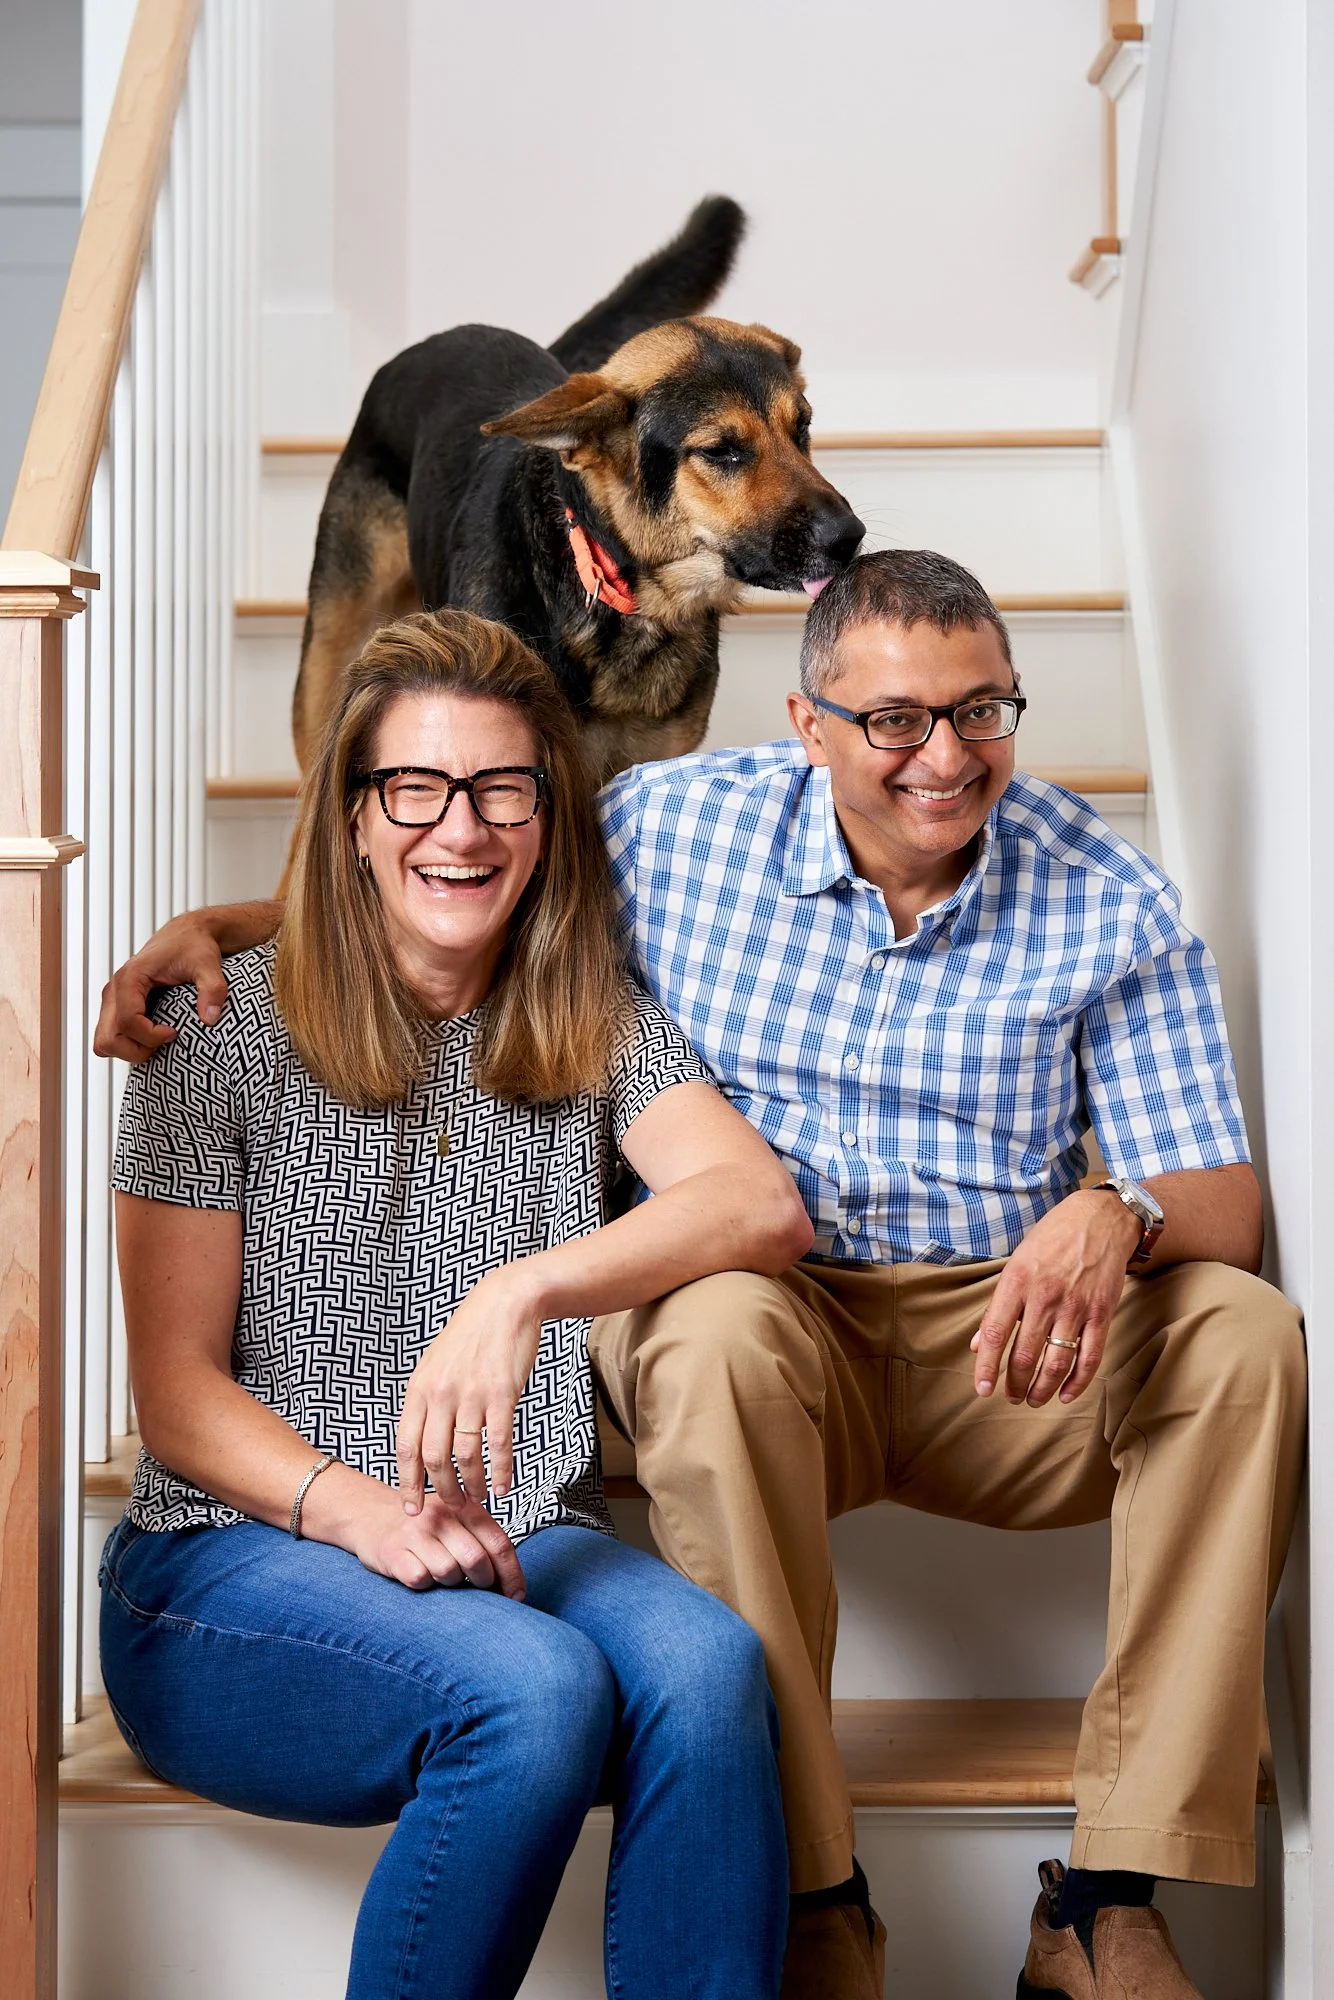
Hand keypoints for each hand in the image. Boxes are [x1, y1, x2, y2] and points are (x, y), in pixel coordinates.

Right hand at [94, 913, 229, 1060]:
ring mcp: (112, 1001)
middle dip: (137, 1050)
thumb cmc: (194, 946)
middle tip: (165, 1040)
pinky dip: (130, 1045)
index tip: (175, 1032)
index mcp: (130, 978)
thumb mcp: (208, 965)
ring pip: (104, 1043)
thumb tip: (210, 1019)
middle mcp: (114, 990)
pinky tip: (154, 1035)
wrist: (186, 934)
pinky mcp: (116, 1008)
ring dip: (131, 1050)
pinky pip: (112, 1037)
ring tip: (160, 1039)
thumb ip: (212, 989)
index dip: (151, 1036)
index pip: (128, 1022)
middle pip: (107, 1040)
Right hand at [349, 1483, 525, 1597]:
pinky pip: (420, 1579)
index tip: (517, 1597)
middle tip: (477, 1587)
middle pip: (476, 1560)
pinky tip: (421, 1573)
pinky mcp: (393, 1552)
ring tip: (443, 1574)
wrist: (372, 1516)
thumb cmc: (427, 1529)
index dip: (512, 1575)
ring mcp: (416, 1533)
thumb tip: (514, 1586)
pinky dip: (425, 1584)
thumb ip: (484, 1543)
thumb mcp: (458, 1523)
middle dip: (483, 1582)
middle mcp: (441, 1516)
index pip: (499, 1544)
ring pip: (449, 1572)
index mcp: (465, 1507)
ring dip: (451, 1583)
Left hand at [397, 1267, 545, 1512]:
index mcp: (420, 1389)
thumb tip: (422, 1440)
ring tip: (477, 1498)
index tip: (412, 1508)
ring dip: (471, 1485)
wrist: (505, 1303)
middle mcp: (441, 1394)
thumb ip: (427, 1400)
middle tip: (452, 1507)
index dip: (407, 1482)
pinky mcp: (502, 1394)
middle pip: (433, 1457)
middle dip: (441, 1491)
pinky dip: (501, 1471)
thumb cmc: (471, 1336)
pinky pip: (499, 1444)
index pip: (406, 1446)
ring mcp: (472, 1394)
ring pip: (465, 1456)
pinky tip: (503, 1486)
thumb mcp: (436, 1365)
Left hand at [970, 1190, 1141, 1406]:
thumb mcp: (1016, 1262)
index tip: (983, 1389)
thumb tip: (978, 1344)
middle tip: (1011, 1397)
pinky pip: (1090, 1357)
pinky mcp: (1102, 1313)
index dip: (987, 1367)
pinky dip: (1077, 1382)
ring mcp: (1075, 1306)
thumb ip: (999, 1305)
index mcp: (1017, 1282)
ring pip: (1056, 1362)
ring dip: (1042, 1389)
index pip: (996, 1333)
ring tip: (1033, 1400)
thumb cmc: (1052, 1238)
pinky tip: (1065, 1395)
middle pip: (1025, 1355)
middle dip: (1015, 1384)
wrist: (1100, 1218)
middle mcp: (1044, 1296)